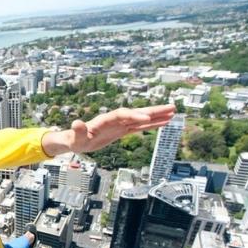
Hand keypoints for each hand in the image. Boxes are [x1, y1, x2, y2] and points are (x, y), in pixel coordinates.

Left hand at [44, 105, 175, 155]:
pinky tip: (164, 123)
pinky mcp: (122, 130)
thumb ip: (77, 130)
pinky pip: (140, 127)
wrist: (74, 140)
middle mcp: (114, 119)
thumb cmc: (73, 139)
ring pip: (141, 119)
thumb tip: (76, 122)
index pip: (122, 115)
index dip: (134, 116)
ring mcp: (120, 124)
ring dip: (157, 116)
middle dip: (153, 110)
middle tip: (171, 107)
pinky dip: (152, 125)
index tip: (146, 119)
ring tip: (173, 112)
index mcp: (104, 120)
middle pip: (136, 112)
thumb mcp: (74, 138)